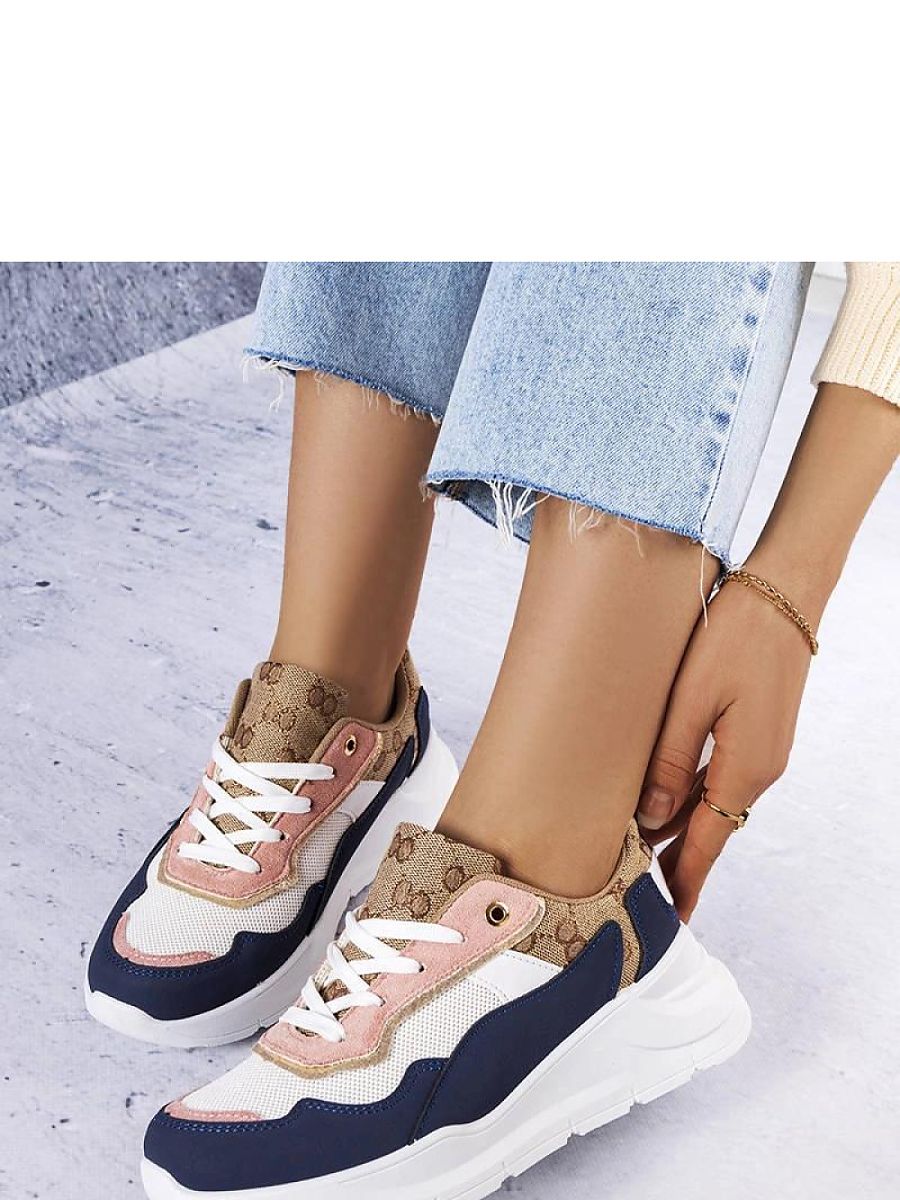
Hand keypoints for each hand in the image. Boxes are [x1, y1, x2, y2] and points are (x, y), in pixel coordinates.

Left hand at [637, 566, 817, 920]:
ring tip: (641, 851)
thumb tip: (650, 816)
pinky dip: (692, 794)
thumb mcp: (692, 700)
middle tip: (639, 889)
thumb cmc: (735, 637)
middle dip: (677, 858)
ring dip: (681, 825)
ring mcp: (762, 748)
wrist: (785, 592)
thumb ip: (671, 761)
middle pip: (710, 827)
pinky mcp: (758, 729)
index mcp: (745, 768)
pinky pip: (720, 775)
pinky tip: (664, 797)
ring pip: (713, 800)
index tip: (671, 917)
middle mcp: (759, 767)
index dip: (686, 880)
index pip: (708, 842)